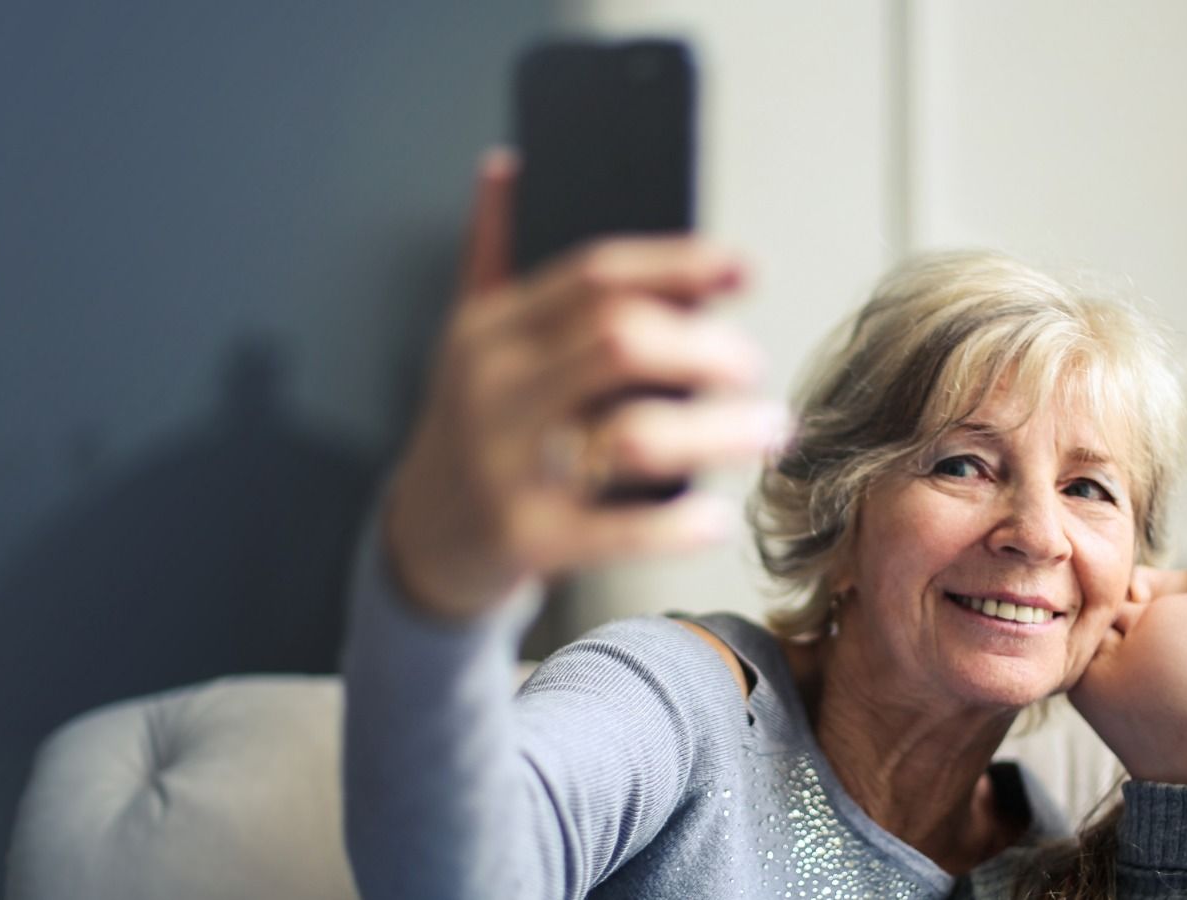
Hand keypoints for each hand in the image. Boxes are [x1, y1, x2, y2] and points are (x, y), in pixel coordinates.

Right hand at [384, 149, 784, 618]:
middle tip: (752, 367)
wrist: (418, 541)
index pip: (596, 275)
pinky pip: (619, 529)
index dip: (680, 264)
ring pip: (632, 436)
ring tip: (768, 430)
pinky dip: (679, 525)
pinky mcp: (524, 538)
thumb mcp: (468, 335)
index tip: (746, 268)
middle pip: (621, 341)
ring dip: (717, 432)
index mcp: (493, 330)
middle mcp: (496, 390)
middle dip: (707, 348)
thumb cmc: (470, 429)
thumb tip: (507, 168)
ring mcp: (507, 466)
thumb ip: (494, 253)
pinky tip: (717, 517)